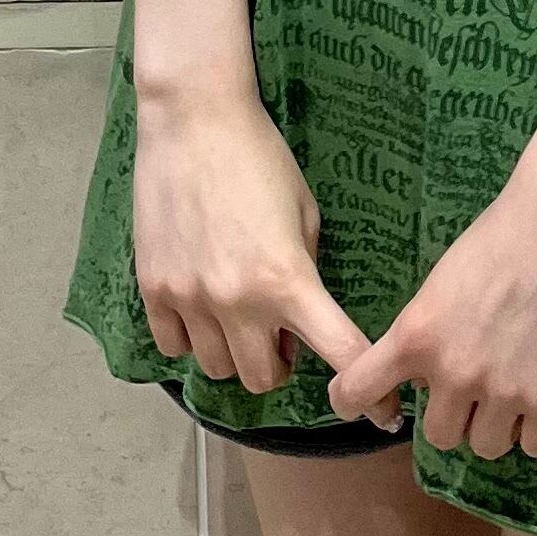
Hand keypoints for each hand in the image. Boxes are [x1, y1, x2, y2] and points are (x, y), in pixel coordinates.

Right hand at [131, 84, 373, 399]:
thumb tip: (299, 320)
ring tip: (239, 313)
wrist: (193, 120)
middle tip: (283, 333)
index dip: (367, 395)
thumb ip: (305, 270)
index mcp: (288, 280)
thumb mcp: (304, 211)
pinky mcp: (154, 290)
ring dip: (236, 351)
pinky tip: (199, 306)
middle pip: (264, 380)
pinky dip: (191, 337)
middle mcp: (238, 302)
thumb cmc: (260, 157)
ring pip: (217, 369)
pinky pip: (173, 347)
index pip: (339, 355)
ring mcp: (191, 299)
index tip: (382, 415)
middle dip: (281, 364)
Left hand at [324, 164, 536, 457]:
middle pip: (439, 435)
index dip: (355, 402)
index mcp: (415, 335)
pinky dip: (536, 429)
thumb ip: (427, 331)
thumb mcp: (442, 281)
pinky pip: (534, 446)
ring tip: (515, 389)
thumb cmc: (501, 232)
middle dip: (455, 414)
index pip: (356, 392)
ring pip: (486, 447)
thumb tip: (427, 371)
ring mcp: (501, 391)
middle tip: (476, 383)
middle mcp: (452, 373)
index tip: (369, 402)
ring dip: (496, 424)